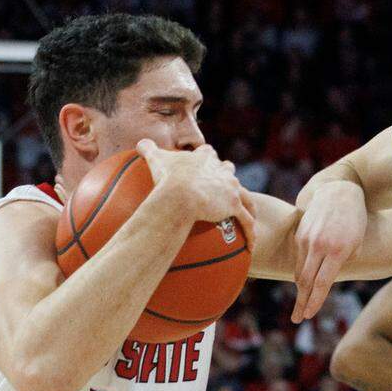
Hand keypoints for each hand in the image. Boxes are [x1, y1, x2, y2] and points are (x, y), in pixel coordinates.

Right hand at [136, 140, 255, 247]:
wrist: (180, 194)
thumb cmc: (167, 177)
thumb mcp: (156, 160)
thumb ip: (149, 149)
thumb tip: (140, 143)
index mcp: (204, 158)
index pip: (209, 153)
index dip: (207, 158)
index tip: (205, 162)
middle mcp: (222, 171)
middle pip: (228, 170)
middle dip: (227, 176)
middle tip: (224, 187)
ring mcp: (231, 188)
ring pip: (245, 196)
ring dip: (246, 205)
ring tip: (247, 214)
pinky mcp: (234, 206)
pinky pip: (247, 222)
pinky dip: (251, 233)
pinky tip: (252, 246)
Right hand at [292, 181, 366, 322]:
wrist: (339, 191)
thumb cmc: (355, 219)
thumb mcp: (357, 243)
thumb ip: (343, 263)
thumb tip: (326, 279)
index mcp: (337, 250)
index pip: (322, 283)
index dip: (314, 301)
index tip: (308, 316)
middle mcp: (318, 245)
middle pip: (306, 281)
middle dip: (302, 302)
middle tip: (298, 319)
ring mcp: (307, 238)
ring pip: (300, 270)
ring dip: (301, 289)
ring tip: (301, 304)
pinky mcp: (300, 233)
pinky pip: (299, 257)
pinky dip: (301, 271)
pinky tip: (302, 282)